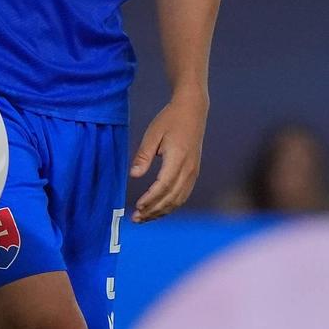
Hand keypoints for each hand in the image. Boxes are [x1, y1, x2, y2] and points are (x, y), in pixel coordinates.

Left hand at [130, 90, 207, 223]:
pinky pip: (183, 195)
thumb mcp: (152, 135)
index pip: (164, 186)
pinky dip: (170, 206)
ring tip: (144, 218)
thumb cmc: (170, 120)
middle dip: (153, 211)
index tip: (138, 207)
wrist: (192, 110)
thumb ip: (143, 156)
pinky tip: (158, 210)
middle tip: (136, 218)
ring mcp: (193, 172)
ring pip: (178, 200)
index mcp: (178, 158)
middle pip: (171, 197)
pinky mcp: (194, 173)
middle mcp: (188, 169)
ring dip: (161, 211)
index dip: (150, 199)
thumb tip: (134, 175)